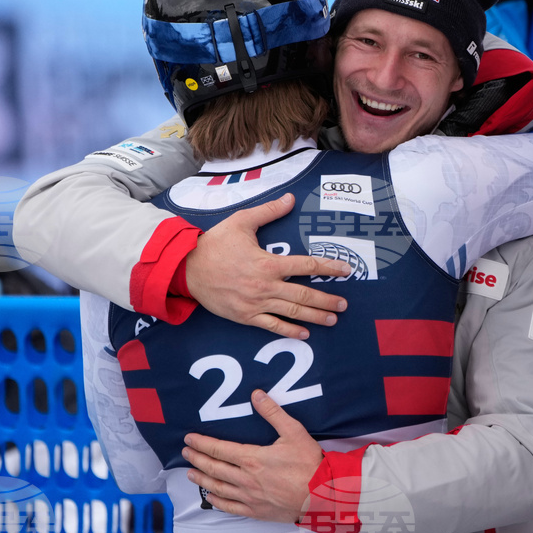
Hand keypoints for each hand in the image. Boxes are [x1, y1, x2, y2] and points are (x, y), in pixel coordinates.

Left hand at [182, 390, 322, 522]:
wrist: (322, 495)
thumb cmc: (309, 464)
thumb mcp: (294, 432)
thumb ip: (273, 413)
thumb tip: (256, 395)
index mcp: (252, 458)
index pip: (219, 449)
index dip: (201, 443)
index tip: (189, 439)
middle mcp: (246, 479)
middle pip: (214, 468)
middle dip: (197, 458)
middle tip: (185, 453)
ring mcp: (249, 497)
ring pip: (218, 488)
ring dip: (202, 479)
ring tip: (190, 473)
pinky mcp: (256, 510)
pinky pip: (230, 507)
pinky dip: (217, 501)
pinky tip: (210, 497)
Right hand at [184, 193, 348, 338]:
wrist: (187, 269)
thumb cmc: (215, 244)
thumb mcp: (241, 222)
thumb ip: (269, 211)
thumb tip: (290, 199)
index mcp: (268, 263)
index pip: (306, 265)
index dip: (328, 267)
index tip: (345, 269)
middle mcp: (265, 285)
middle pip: (304, 294)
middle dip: (327, 299)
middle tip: (344, 304)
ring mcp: (256, 304)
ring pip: (292, 312)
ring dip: (315, 316)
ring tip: (333, 319)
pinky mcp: (245, 316)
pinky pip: (271, 326)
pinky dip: (289, 331)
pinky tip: (305, 334)